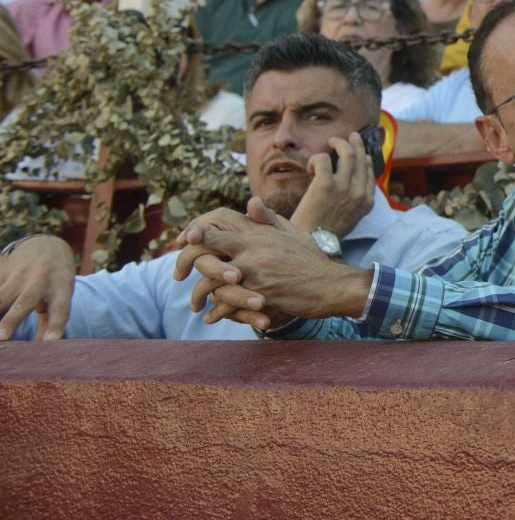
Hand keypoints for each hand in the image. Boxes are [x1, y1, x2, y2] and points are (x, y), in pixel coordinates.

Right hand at [0, 235, 76, 340]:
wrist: (46, 243)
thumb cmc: (56, 279)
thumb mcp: (62, 294)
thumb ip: (53, 320)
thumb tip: (46, 347)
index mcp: (62, 285)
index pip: (60, 307)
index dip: (55, 325)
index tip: (49, 343)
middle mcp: (41, 278)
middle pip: (26, 300)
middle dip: (12, 319)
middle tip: (2, 337)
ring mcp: (19, 273)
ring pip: (1, 295)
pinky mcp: (2, 270)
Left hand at [173, 198, 372, 327]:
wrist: (331, 285)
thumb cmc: (311, 259)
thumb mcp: (291, 232)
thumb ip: (268, 219)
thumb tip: (250, 202)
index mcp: (258, 234)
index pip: (217, 226)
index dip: (195, 231)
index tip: (184, 240)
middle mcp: (252, 250)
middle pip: (205, 251)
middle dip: (185, 262)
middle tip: (178, 275)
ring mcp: (255, 273)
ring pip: (212, 282)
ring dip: (198, 295)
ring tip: (196, 305)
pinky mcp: (259, 295)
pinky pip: (227, 305)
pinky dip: (217, 313)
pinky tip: (212, 317)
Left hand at [288, 135, 375, 238]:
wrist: (312, 245)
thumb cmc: (326, 233)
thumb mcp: (350, 218)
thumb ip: (354, 200)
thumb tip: (351, 183)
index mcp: (367, 201)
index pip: (370, 171)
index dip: (364, 157)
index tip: (358, 152)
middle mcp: (359, 193)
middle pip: (361, 157)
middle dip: (355, 143)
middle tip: (348, 136)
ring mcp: (343, 188)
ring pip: (347, 152)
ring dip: (339, 143)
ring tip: (331, 142)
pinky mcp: (325, 185)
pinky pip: (324, 159)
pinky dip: (317, 158)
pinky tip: (311, 167)